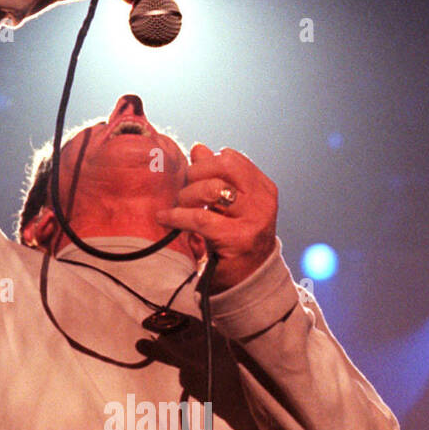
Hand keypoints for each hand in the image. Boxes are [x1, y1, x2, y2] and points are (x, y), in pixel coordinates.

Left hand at [155, 144, 277, 291]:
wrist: (248, 281)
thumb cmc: (234, 240)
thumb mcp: (229, 206)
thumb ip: (217, 177)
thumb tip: (199, 148)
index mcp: (264, 189)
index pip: (232, 159)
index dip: (206, 163)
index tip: (192, 176)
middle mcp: (263, 201)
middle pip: (222, 168)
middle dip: (195, 175)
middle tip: (182, 190)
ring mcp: (254, 220)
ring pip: (211, 190)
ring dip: (186, 196)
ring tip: (177, 205)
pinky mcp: (237, 238)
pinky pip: (200, 218)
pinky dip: (177, 216)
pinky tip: (164, 217)